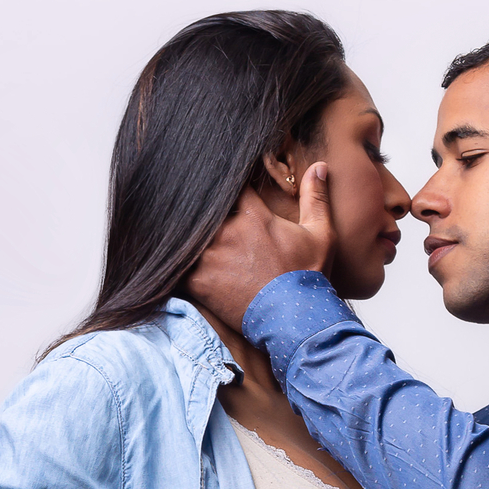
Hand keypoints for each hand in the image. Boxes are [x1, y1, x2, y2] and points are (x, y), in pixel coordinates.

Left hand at [187, 170, 335, 332]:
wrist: (296, 321)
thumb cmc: (309, 277)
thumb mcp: (320, 235)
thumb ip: (316, 198)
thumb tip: (319, 166)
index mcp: (255, 216)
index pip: (231, 185)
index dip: (225, 182)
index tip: (220, 182)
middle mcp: (228, 230)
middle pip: (203, 207)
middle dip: (200, 206)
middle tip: (185, 200)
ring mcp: (211, 255)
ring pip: (186, 234)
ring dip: (185, 234)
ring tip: (173, 226)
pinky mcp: (198, 280)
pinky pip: (176, 265)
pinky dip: (174, 262)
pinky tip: (168, 258)